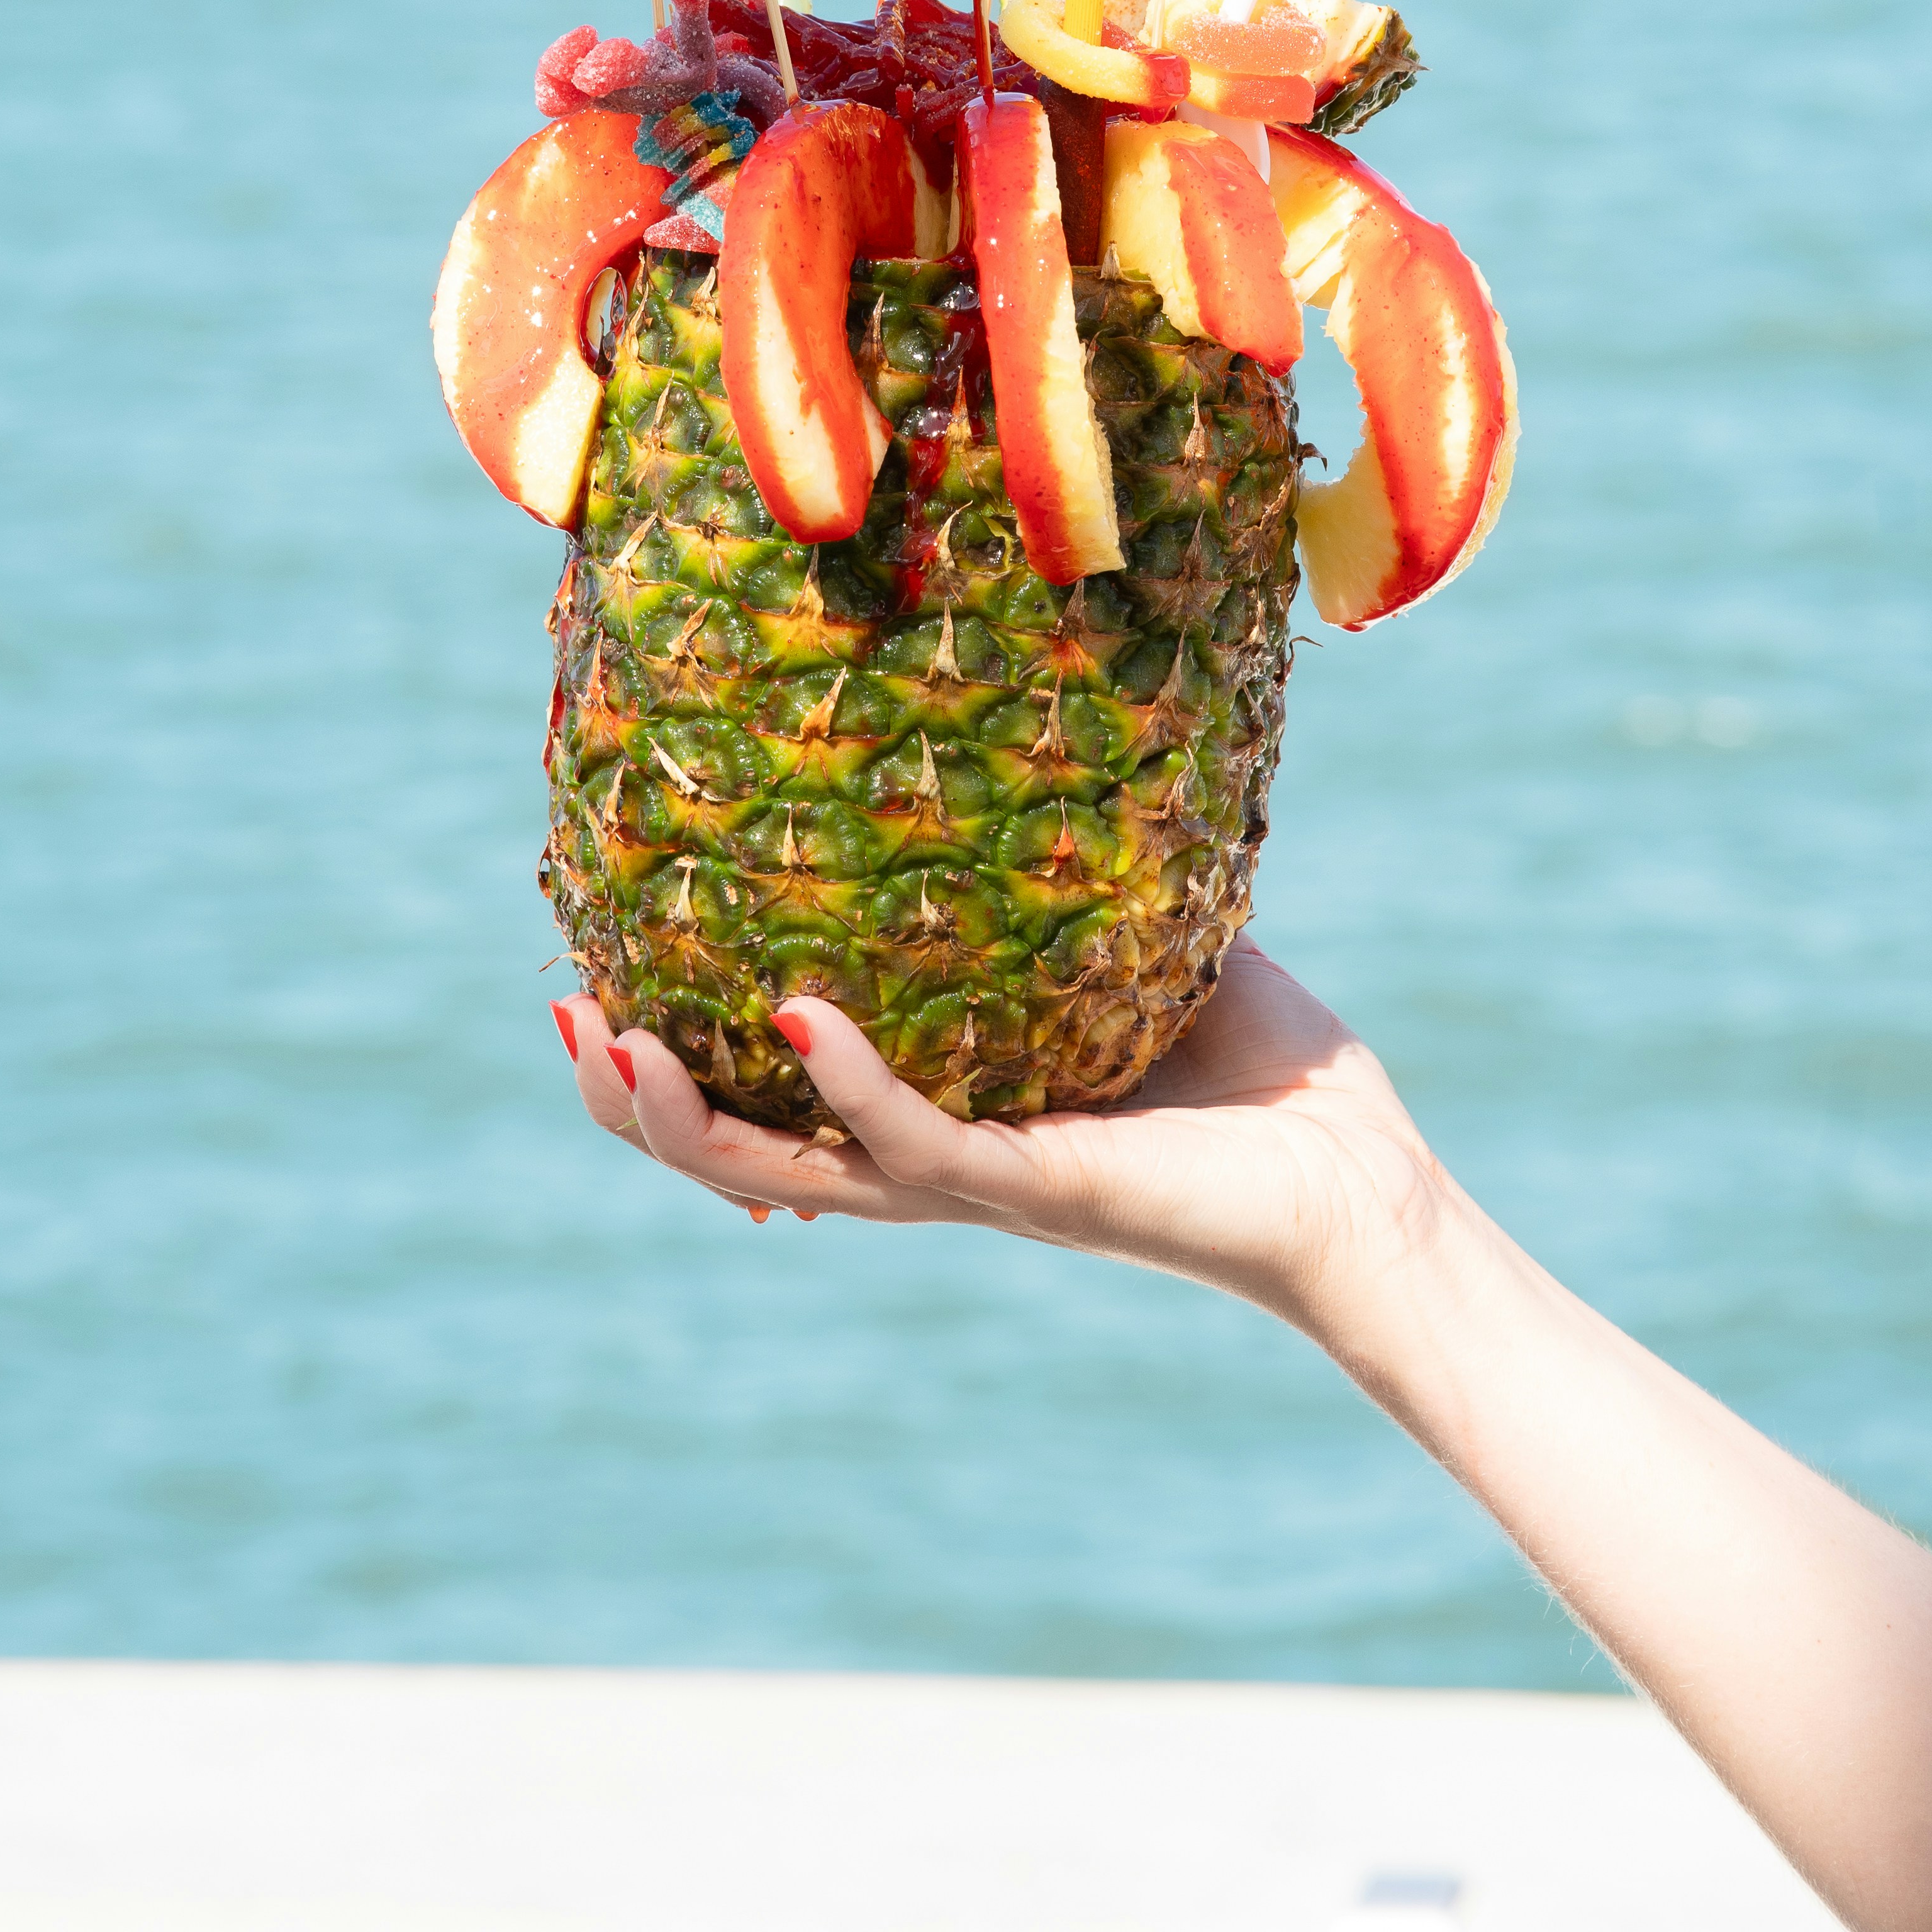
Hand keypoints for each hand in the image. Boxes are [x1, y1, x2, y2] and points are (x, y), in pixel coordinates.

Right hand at [557, 935, 1470, 1348]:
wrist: (1362, 1183)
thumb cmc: (1265, 1076)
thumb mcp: (1137, 947)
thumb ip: (1067, 874)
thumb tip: (1025, 741)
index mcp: (942, 1115)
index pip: (770, 1105)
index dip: (673, 1063)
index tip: (593, 983)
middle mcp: (939, 1163)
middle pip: (741, 1158)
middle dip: (635, 1105)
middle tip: (569, 1022)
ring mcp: (982, 1184)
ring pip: (794, 1172)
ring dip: (690, 1120)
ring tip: (615, 1046)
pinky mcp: (1041, 1190)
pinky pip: (919, 1146)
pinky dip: (849, 1088)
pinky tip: (792, 1020)